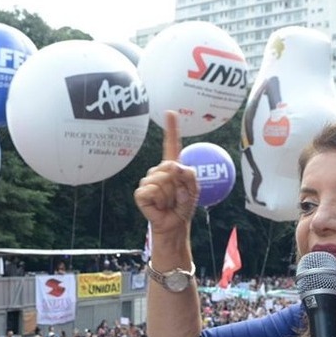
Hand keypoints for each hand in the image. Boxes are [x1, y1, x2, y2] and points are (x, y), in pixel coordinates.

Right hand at [134, 111, 198, 239]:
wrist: (174, 224)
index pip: (171, 144)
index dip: (171, 128)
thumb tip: (173, 165)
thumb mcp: (194, 189)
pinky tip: (159, 206)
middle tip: (177, 196)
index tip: (170, 112)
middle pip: (170, 167)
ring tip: (169, 202)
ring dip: (170, 194)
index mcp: (173, 167)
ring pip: (161, 180)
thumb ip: (188, 174)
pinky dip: (159, 200)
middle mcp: (159, 171)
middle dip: (178, 184)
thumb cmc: (183, 206)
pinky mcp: (141, 193)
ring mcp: (148, 181)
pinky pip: (151, 190)